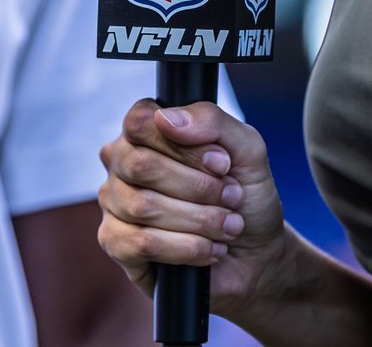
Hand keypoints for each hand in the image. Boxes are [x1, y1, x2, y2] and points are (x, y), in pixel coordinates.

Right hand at [97, 99, 288, 318]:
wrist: (256, 253)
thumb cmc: (245, 196)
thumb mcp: (246, 148)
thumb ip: (211, 120)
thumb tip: (165, 119)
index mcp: (148, 132)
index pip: (140, 121)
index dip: (184, 146)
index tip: (222, 164)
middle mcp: (123, 162)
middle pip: (141, 165)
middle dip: (198, 187)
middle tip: (232, 198)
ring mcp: (114, 202)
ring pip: (143, 206)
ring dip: (199, 220)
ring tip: (229, 226)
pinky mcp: (116, 243)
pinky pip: (141, 243)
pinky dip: (186, 248)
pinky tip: (209, 249)